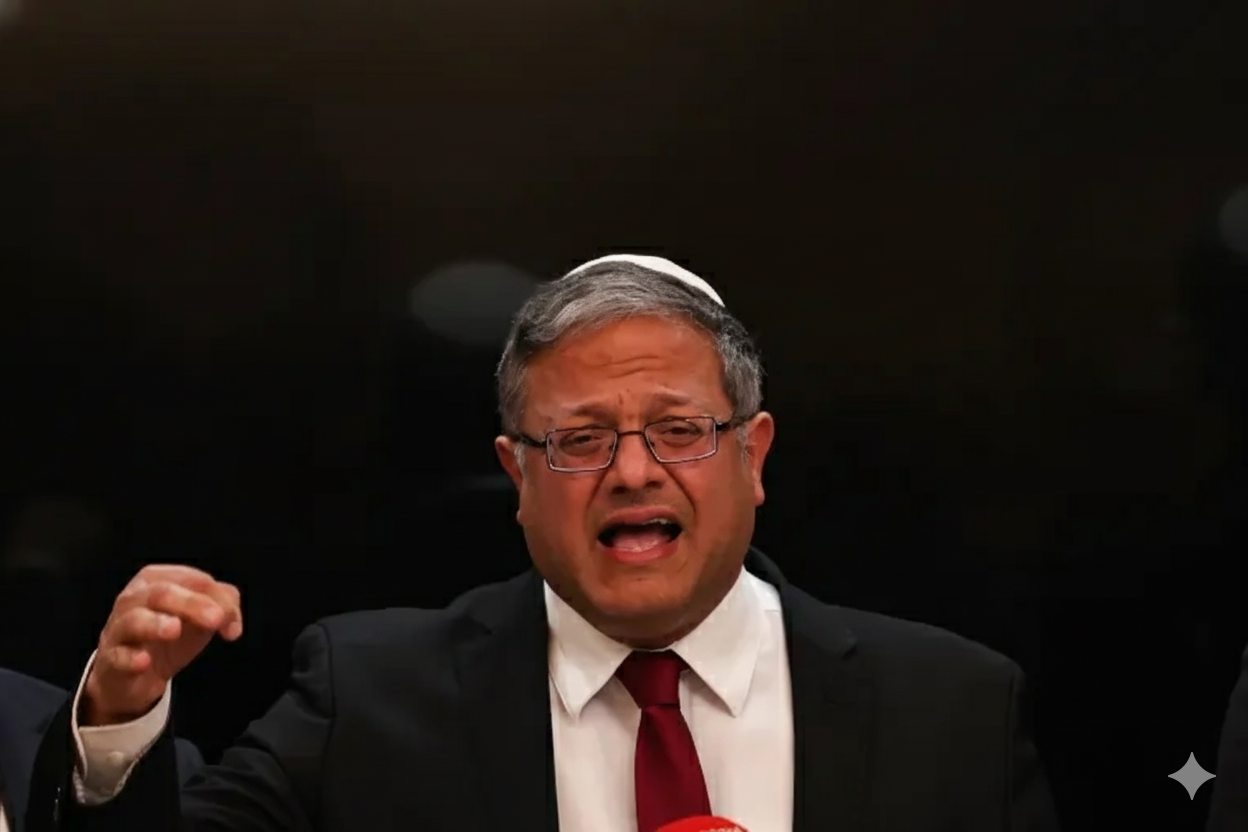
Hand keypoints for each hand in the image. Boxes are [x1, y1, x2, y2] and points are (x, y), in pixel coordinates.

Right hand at [83, 564, 242, 725]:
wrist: (131, 677)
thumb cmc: (167, 637)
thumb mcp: (198, 617)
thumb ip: (223, 605)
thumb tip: (231, 617)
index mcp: (157, 580)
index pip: (192, 579)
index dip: (217, 598)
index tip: (231, 625)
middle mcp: (134, 598)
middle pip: (162, 593)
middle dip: (192, 603)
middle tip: (215, 619)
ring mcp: (119, 628)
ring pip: (135, 619)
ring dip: (155, 623)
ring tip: (174, 629)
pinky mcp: (111, 659)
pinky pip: (118, 656)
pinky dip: (130, 658)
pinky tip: (143, 661)